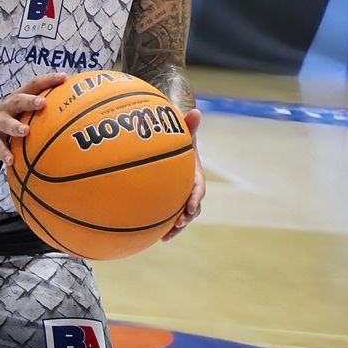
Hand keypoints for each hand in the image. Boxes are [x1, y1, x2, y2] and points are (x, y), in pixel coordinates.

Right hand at [0, 72, 66, 164]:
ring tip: (26, 131)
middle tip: (42, 103)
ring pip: (6, 123)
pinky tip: (12, 160)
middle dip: (30, 101)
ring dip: (16, 127)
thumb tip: (75, 110)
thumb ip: (42, 109)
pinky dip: (5, 153)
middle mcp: (8, 107)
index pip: (34, 84)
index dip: (48, 80)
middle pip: (18, 100)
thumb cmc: (9, 118)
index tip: (63, 77)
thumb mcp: (22, 110)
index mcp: (19, 97)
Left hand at [162, 107, 204, 240]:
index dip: (196, 198)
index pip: (198, 188)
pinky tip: (148, 234)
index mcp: (195, 173)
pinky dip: (162, 225)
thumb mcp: (183, 131)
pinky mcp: (168, 199)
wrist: (173, 145)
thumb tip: (196, 111)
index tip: (190, 207)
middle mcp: (189, 187)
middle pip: (192, 206)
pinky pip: (167, 214)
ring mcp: (179, 194)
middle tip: (178, 225)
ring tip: (165, 237)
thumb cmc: (178, 137)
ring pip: (181, 214)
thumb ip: (189, 124)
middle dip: (187, 218)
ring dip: (176, 226)